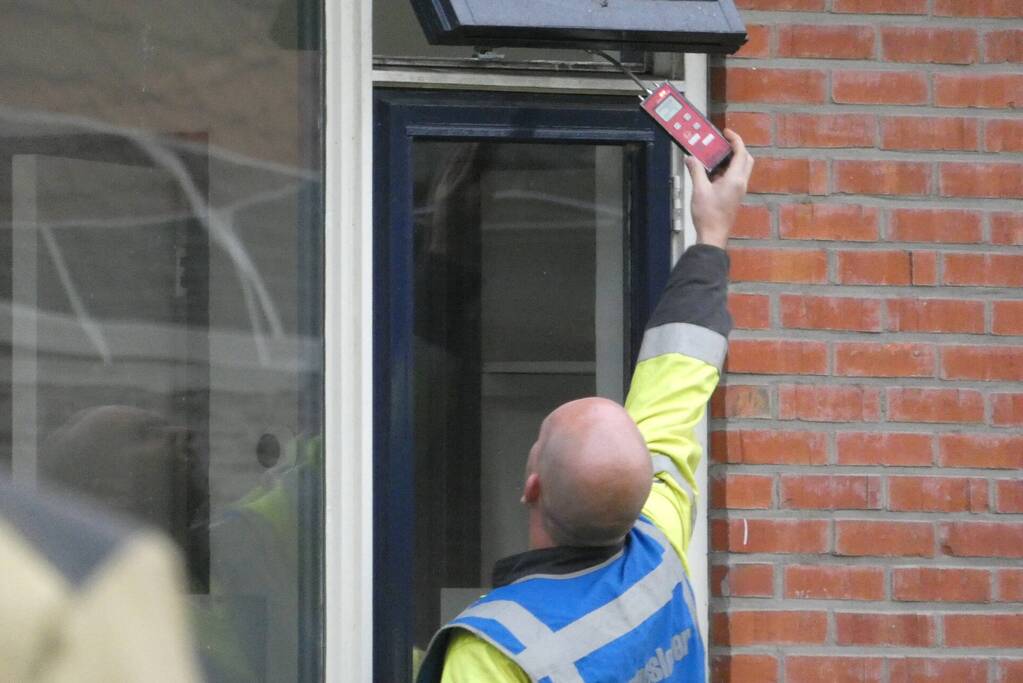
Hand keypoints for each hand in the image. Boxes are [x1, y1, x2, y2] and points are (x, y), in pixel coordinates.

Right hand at [684, 129, 753, 249]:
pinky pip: (735, 178)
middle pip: (746, 159)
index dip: (735, 140)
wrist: (713, 235)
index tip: (726, 133)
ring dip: (731, 160)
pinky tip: (712, 174)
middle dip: (737, 149)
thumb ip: (696, 171)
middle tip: (723, 144)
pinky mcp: (735, 196)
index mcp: (735, 179)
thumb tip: (690, 158)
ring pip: (741, 169)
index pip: (741, 153)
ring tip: (714, 158)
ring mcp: (739, 190)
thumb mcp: (698, 190)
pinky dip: (727, 171)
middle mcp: (741, 183)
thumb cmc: (708, 214)